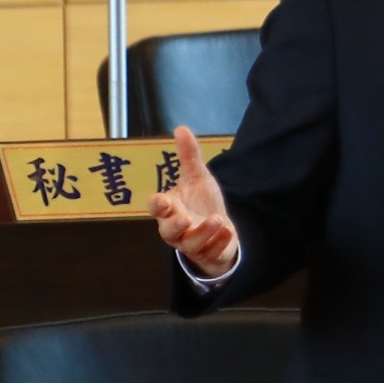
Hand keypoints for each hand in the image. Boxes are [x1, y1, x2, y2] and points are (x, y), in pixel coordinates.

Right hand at [150, 126, 239, 278]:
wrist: (219, 228)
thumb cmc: (200, 202)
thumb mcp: (197, 177)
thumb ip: (188, 156)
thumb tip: (181, 128)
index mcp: (169, 209)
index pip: (156, 208)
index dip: (158, 205)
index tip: (163, 200)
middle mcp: (176, 229)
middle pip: (168, 232)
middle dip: (175, 225)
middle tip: (185, 217)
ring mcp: (192, 244)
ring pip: (191, 244)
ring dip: (203, 232)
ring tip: (217, 219)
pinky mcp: (208, 254)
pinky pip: (211, 252)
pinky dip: (219, 243)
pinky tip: (228, 231)